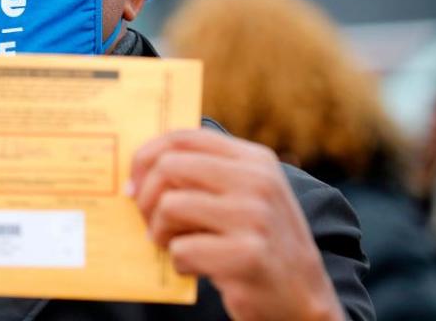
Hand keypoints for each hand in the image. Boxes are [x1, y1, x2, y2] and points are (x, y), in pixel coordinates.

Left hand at [129, 130, 342, 320]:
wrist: (303, 298)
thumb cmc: (258, 243)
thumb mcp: (245, 196)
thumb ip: (205, 174)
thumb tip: (141, 166)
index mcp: (254, 160)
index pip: (184, 137)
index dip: (146, 155)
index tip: (133, 182)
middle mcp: (258, 181)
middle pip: (169, 167)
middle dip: (146, 197)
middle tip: (148, 220)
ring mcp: (254, 217)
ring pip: (170, 206)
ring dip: (159, 232)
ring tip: (171, 245)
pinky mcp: (246, 256)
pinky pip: (182, 249)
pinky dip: (180, 263)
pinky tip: (197, 269)